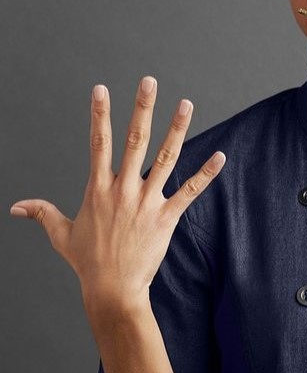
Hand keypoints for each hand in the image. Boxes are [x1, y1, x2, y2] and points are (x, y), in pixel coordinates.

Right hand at [10, 77, 224, 313]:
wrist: (113, 291)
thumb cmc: (88, 262)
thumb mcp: (62, 235)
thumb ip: (43, 214)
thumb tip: (16, 207)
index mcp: (99, 188)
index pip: (99, 143)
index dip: (99, 114)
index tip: (101, 89)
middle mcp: (123, 189)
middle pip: (135, 140)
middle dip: (142, 109)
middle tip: (149, 81)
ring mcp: (147, 201)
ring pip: (166, 158)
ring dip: (177, 129)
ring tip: (186, 103)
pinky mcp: (167, 216)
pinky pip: (190, 190)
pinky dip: (206, 173)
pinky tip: (221, 156)